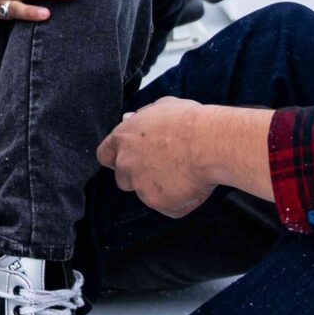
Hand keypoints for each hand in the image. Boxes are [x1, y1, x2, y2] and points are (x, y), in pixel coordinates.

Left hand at [98, 97, 271, 218]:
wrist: (209, 143)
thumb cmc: (189, 122)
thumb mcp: (162, 107)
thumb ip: (141, 117)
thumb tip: (129, 118)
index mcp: (122, 138)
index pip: (104, 155)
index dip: (117, 158)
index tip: (131, 158)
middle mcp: (126, 164)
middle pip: (123, 178)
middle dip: (138, 176)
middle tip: (164, 167)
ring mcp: (139, 186)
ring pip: (146, 193)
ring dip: (160, 188)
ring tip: (185, 173)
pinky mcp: (157, 203)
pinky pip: (168, 207)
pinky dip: (180, 201)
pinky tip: (194, 185)